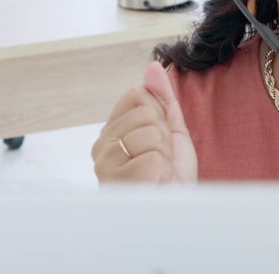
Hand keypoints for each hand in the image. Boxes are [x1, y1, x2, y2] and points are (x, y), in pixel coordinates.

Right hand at [91, 62, 197, 183]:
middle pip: (144, 112)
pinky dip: (162, 172)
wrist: (176, 212)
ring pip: (148, 133)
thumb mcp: (173, 132)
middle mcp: (102, 146)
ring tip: (158, 173)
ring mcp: (105, 164)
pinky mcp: (113, 182)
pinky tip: (154, 184)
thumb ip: (162, 99)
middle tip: (161, 160)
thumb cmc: (173, 179)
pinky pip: (152, 158)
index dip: (159, 115)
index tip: (161, 139)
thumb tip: (154, 66)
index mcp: (113, 131)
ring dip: (164, 155)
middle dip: (163, 136)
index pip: (137, 95)